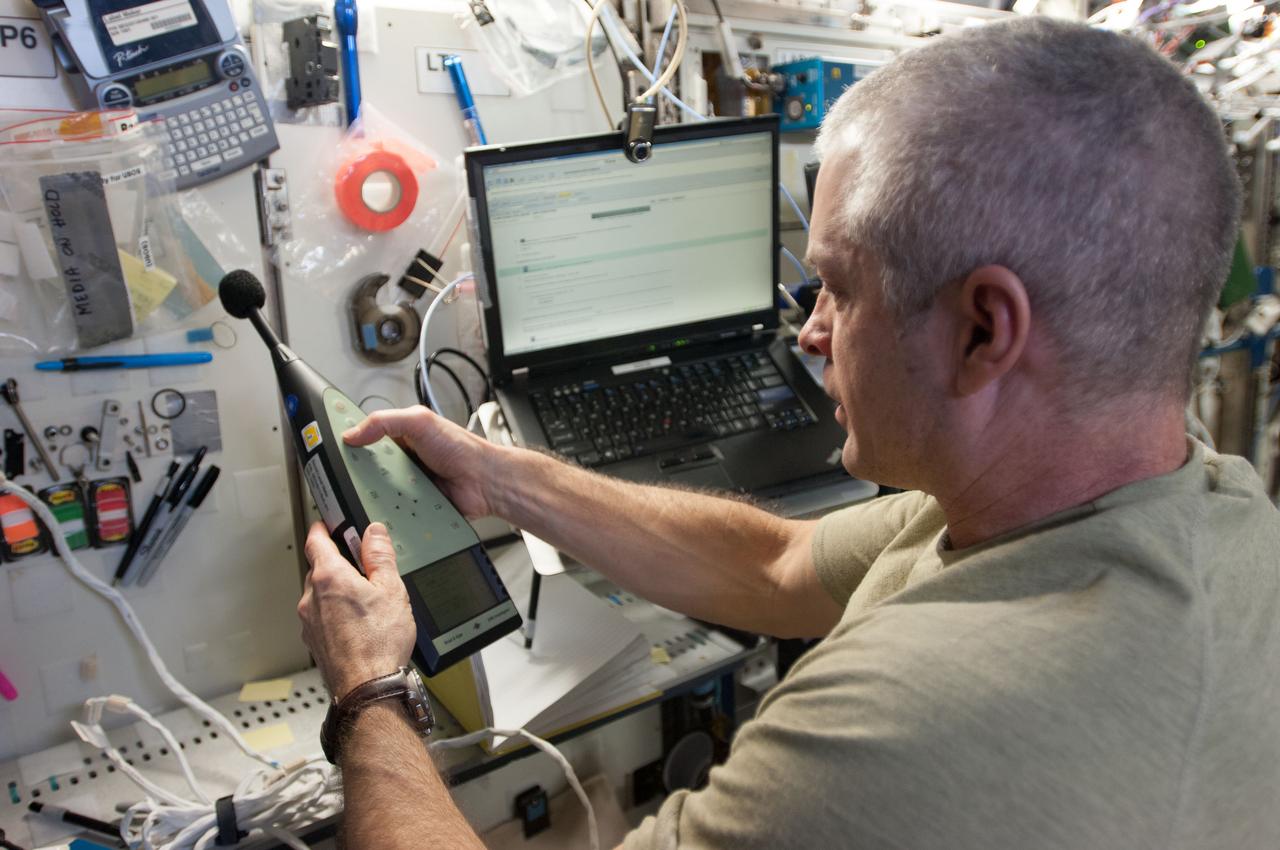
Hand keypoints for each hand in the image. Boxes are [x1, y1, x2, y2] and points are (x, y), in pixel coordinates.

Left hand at [298, 521, 416, 699]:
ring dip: (338, 591)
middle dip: (338, 562)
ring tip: (367, 601)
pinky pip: (322, 617)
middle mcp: (311, 597)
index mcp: (329, 577)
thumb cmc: (378, 643)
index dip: (323, 528)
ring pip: (320, 594)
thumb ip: (380, 556)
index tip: (329, 523)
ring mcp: (309, 622)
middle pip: (319, 567)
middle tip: (361, 565)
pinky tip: (360, 624)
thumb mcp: (391, 589)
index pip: (316, 540)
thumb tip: (374, 533)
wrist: (367, 688)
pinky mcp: (314, 641)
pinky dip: (336, 614)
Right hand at [342, 405, 500, 518]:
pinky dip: (388, 514)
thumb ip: (384, 422)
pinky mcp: (414, 508)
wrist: (485, 481)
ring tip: (358, 498)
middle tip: (342, 478)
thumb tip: (353, 433)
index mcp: (401, 439)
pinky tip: (380, 514)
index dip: (348, 442)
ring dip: (371, 496)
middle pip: (366, 470)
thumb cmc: (462, 449)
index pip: (366, 438)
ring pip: (377, 493)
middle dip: (355, 475)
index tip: (326, 446)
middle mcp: (402, 463)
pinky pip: (393, 512)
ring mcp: (407, 487)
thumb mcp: (420, 422)